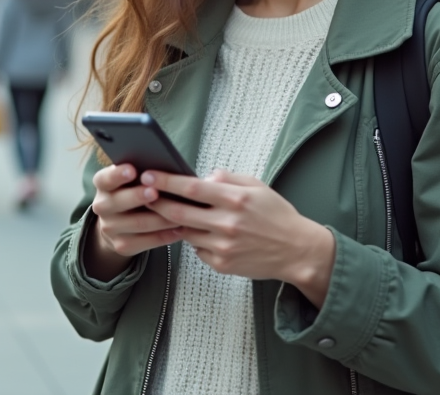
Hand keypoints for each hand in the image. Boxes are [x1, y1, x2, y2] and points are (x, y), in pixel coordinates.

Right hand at [84, 163, 183, 280]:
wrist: (118, 224)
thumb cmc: (133, 191)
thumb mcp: (130, 180)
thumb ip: (141, 174)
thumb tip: (162, 170)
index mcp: (103, 184)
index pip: (106, 178)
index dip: (118, 174)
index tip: (132, 169)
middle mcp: (102, 206)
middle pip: (119, 201)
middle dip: (138, 196)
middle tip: (155, 191)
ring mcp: (110, 228)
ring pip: (139, 223)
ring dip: (161, 218)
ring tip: (180, 211)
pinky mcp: (122, 245)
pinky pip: (147, 241)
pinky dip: (166, 235)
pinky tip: (180, 229)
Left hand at [143, 169, 334, 305]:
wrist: (297, 251)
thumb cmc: (277, 215)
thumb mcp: (257, 186)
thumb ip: (228, 179)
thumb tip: (203, 178)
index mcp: (236, 200)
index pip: (192, 188)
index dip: (166, 181)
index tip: (148, 175)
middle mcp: (227, 224)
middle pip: (179, 212)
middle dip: (156, 202)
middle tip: (142, 194)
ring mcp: (223, 246)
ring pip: (186, 231)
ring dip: (176, 222)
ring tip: (172, 211)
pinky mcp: (222, 264)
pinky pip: (198, 249)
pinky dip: (196, 239)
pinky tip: (205, 233)